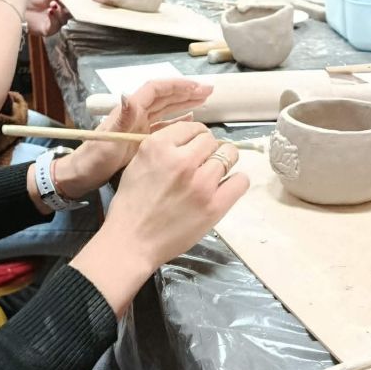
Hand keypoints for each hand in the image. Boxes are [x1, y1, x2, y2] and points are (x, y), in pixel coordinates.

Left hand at [25, 0, 68, 36]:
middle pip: (68, 12)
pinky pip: (56, 27)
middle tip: (64, 1)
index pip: (68, 2)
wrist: (12, 5)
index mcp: (54, 0)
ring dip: (62, 12)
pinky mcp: (46, 29)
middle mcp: (53, 11)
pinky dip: (55, 19)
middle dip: (67, 6)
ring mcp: (50, 20)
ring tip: (54, 4)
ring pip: (64, 20)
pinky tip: (51, 12)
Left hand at [53, 79, 214, 197]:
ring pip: (166, 111)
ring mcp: (138, 128)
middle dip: (185, 92)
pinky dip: (178, 123)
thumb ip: (121, 119)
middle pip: (164, 97)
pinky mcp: (140, 141)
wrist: (80, 176)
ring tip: (205, 101)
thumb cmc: (93, 159)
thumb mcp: (107, 141)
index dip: (176, 85)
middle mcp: (135, 115)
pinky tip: (190, 122)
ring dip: (184, 104)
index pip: (155, 90)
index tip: (196, 86)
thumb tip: (127, 95)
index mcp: (129, 111)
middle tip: (209, 91)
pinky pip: (163, 127)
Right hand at [70, 122, 248, 307]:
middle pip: (211, 140)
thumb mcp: (137, 164)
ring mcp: (201, 183)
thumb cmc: (130, 206)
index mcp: (159, 147)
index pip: (192, 127)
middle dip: (207, 149)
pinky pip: (240, 181)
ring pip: (228, 155)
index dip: (194, 137)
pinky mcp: (215, 205)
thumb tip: (187, 141)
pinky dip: (236, 181)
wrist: (132, 242)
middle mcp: (182, 160)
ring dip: (223, 162)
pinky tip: (226, 187)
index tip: (194, 147)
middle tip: (201, 163)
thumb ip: (161, 148)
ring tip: (214, 174)